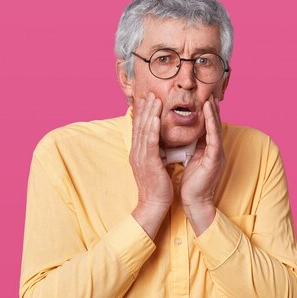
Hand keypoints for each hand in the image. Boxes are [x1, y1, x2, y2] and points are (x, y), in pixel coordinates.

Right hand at [130, 93, 172, 239]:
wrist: (154, 204)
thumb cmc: (158, 187)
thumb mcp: (155, 165)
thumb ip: (155, 152)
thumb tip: (159, 143)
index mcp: (138, 153)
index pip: (140, 129)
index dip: (143, 113)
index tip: (148, 100)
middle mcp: (137, 152)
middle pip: (140, 126)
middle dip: (146, 108)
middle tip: (150, 93)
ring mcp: (141, 157)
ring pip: (145, 130)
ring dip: (149, 113)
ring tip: (154, 99)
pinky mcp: (149, 162)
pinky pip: (150, 142)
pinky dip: (152, 128)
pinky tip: (155, 118)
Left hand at [180, 95, 224, 234]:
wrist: (194, 202)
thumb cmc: (190, 183)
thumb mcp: (188, 160)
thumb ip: (189, 147)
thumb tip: (180, 135)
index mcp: (207, 150)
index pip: (207, 127)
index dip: (205, 113)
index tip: (200, 99)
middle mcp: (215, 149)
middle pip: (213, 124)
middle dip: (211, 108)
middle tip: (208, 92)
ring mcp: (216, 153)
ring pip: (216, 127)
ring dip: (213, 111)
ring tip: (209, 97)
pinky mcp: (215, 158)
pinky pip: (214, 136)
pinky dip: (212, 122)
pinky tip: (208, 111)